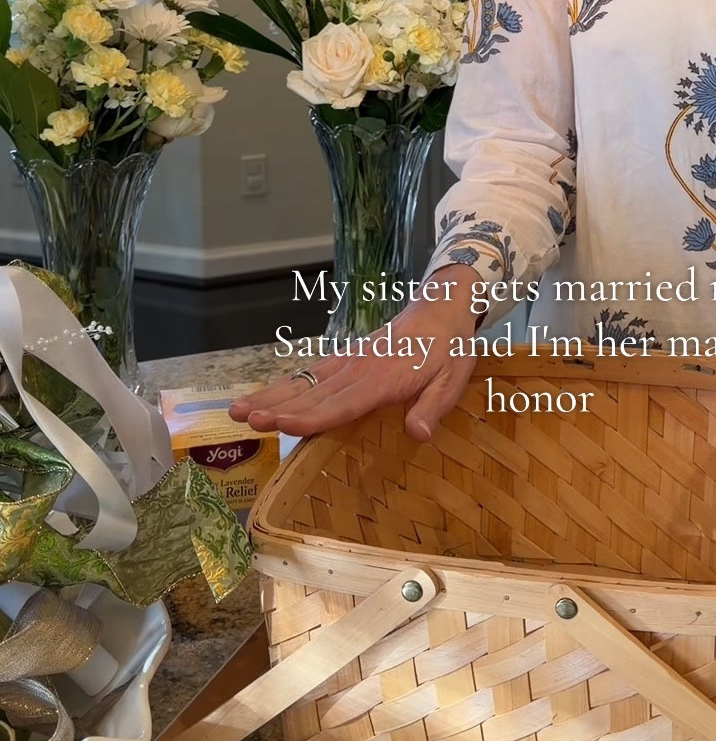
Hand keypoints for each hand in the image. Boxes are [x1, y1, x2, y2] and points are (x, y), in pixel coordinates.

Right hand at [228, 265, 481, 441]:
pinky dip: (284, 384)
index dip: (311, 417)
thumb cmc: (449, 349)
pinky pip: (310, 373)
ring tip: (238, 409)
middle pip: (313, 394)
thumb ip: (434, 406)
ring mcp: (348, 362)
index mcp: (384, 378)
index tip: (282, 425)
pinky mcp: (345, 358)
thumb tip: (419, 434)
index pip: (342, 403)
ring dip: (271, 395)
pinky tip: (263, 396)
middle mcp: (358, 369)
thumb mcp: (453, 379)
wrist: (442, 306)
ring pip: (304, 382)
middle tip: (245, 419)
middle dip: (278, 407)